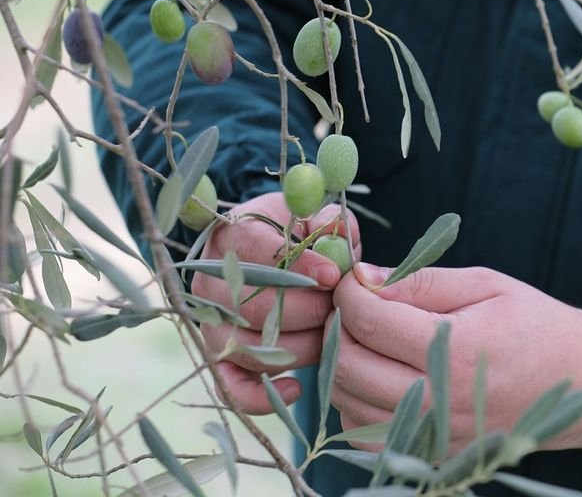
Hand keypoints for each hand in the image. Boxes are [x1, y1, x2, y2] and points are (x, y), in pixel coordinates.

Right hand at [192, 192, 360, 414]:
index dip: (299, 266)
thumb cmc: (302, 239)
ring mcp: (211, 323)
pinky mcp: (218, 358)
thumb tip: (331, 236)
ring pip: (248, 348)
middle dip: (308, 311)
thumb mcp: (315, 219)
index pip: (257, 250)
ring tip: (328, 336)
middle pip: (253, 306)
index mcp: (231, 236)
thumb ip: (327, 222)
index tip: (333, 275)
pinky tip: (296, 387)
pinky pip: (231, 387)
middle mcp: (210, 281)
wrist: (282, 260)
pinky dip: (262, 396)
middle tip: (337, 308)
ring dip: (298, 348)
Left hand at [330, 264, 581, 453]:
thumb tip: (365, 277)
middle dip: (338, 328)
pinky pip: (364, 433)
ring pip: (347, 402)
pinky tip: (377, 375)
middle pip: (348, 366)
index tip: (352, 278)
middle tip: (353, 306)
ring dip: (342, 364)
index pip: (370, 320)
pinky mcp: (432, 453)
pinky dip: (355, 402)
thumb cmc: (536, 324)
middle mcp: (441, 400)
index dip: (349, 293)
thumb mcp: (487, 285)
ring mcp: (434, 435)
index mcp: (458, 350)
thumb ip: (424, 281)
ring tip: (366, 337)